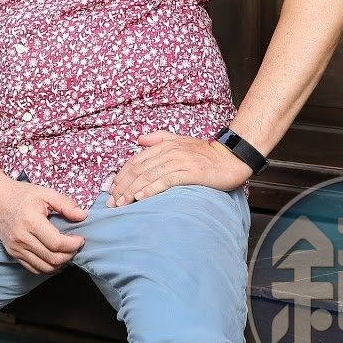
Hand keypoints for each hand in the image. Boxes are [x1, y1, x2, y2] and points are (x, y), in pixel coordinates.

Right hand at [0, 177, 86, 274]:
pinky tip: (54, 257)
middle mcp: (22, 237)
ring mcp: (16, 248)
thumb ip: (65, 204)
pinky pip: (34, 269)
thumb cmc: (21, 194)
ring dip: (60, 264)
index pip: (57, 243)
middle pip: (53, 258)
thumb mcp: (45, 193)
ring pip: (45, 267)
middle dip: (70, 255)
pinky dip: (48, 267)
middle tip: (75, 246)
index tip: (80, 239)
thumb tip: (83, 216)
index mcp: (31, 221)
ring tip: (66, 252)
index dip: (73, 244)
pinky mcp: (13, 253)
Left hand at [108, 130, 250, 207]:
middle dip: (122, 187)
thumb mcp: (180, 141)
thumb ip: (159, 138)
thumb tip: (139, 140)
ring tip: (121, 203)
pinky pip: (166, 181)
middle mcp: (168, 152)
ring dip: (132, 191)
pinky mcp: (190, 173)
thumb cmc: (205, 153)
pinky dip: (151, 189)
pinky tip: (141, 197)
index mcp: (164, 145)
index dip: (121, 176)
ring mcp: (179, 161)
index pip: (135, 161)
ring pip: (149, 176)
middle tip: (111, 202)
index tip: (111, 190)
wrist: (231, 158)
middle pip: (138, 170)